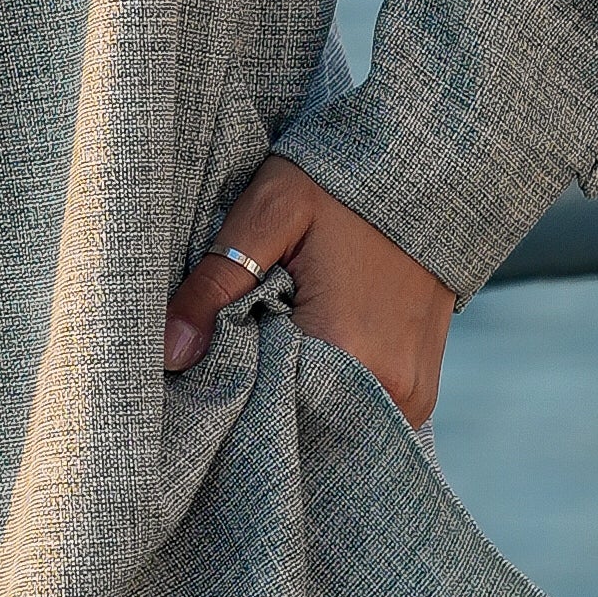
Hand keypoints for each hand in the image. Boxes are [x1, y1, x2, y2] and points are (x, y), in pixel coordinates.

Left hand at [163, 153, 457, 427]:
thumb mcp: (267, 214)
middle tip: (238, 344)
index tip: (205, 360)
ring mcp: (412, 398)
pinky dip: (325, 393)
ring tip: (274, 342)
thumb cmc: (340, 186)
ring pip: (328, 420)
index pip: (265, 408)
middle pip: (299, 421)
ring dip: (294, 395)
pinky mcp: (419, 394)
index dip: (228, 388)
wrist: (427, 175)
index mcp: (349, 350)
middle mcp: (391, 390)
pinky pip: (359, 414)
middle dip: (260, 396)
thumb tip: (169, 352)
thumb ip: (214, 285)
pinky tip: (305, 355)